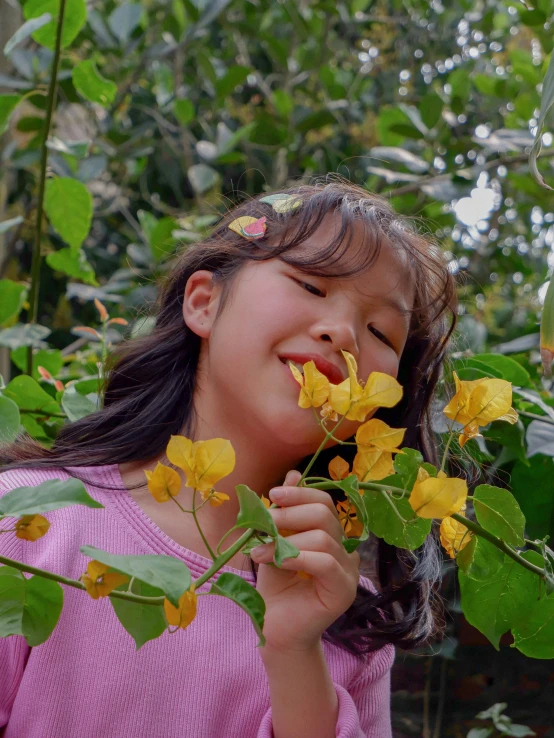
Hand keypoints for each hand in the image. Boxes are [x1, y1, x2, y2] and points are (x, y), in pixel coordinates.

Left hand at [251, 470, 359, 653]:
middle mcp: (344, 550)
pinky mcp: (344, 590)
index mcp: (329, 535)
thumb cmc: (275, 587)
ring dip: (286, 540)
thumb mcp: (275, 542)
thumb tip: (293, 474)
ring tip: (260, 551)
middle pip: (326, 514)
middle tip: (264, 523)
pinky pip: (325, 562)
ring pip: (324, 538)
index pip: (324, 502)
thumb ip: (285, 513)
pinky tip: (275, 561)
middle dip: (290, 514)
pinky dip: (296, 557)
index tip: (272, 495)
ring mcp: (348, 571)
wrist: (273, 629)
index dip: (299, 494)